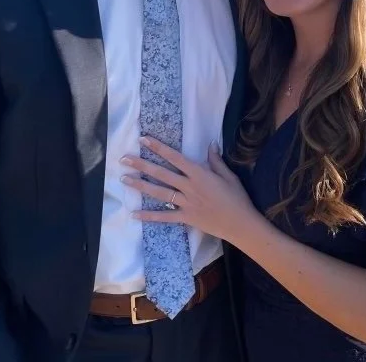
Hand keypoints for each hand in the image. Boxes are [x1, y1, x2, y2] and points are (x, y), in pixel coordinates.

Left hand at [121, 137, 258, 245]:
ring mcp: (186, 203)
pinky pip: (164, 217)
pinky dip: (149, 216)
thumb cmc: (237, 198)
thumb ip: (215, 161)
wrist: (241, 224)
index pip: (175, 157)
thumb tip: (210, 144)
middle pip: (162, 173)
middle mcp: (189, 187)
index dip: (158, 148)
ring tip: (124, 179)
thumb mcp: (228, 176)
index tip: (144, 140)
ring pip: (159, 192)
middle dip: (142, 164)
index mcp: (199, 174)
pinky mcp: (186, 218)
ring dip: (141, 185)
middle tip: (124, 158)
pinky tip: (134, 213)